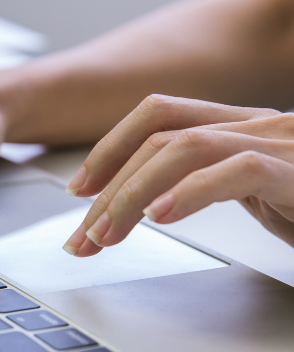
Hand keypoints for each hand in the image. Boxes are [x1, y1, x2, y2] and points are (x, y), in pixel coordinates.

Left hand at [62, 94, 293, 255]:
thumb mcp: (260, 193)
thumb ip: (211, 182)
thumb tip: (152, 201)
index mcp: (241, 125)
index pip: (160, 115)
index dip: (110, 147)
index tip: (79, 188)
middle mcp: (258, 124)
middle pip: (160, 138)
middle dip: (109, 189)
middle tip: (83, 235)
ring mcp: (281, 143)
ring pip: (185, 147)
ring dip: (132, 194)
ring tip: (107, 235)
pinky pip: (239, 170)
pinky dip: (191, 192)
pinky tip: (161, 217)